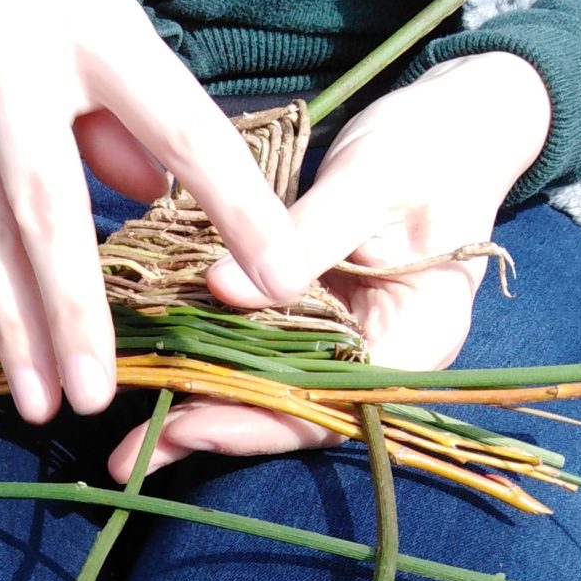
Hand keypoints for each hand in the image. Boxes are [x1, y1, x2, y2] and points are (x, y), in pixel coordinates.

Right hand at [0, 0, 298, 423]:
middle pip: (48, 205)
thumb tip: (153, 196)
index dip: (233, 202)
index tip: (278, 276)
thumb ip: (127, 95)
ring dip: (11, 322)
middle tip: (100, 396)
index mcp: (89, 22)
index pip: (177, 122)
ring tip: (40, 400)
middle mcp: (9, 60)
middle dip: (74, 312)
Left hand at [107, 51, 553, 478]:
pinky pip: (258, 351)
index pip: (331, 403)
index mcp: (418, 342)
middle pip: (291, 412)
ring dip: (197, 407)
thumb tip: (222, 290)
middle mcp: (380, 358)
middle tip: (126, 458)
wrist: (457, 122)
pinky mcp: (313, 317)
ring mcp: (346, 342)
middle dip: (210, 430)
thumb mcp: (371, 184)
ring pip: (267, 390)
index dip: (259, 421)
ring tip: (123, 439)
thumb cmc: (430, 148)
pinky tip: (153, 369)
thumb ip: (306, 238)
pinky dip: (207, 360)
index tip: (189, 423)